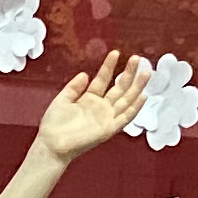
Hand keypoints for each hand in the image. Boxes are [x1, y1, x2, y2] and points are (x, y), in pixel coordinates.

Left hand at [30, 53, 151, 162]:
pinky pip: (126, 117)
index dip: (109, 66)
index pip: (103, 79)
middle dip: (128, 73)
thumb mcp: (62, 100)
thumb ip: (73, 87)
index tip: (115, 53)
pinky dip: (135, 107)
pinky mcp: (109, 129)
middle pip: (119, 87)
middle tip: (136, 58)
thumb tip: (85, 74)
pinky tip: (143, 96)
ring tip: (146, 72)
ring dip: (137, 86)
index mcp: (89, 99)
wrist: (51, 144)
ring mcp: (106, 117)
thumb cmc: (54, 125)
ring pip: (127, 99)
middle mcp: (101, 107)